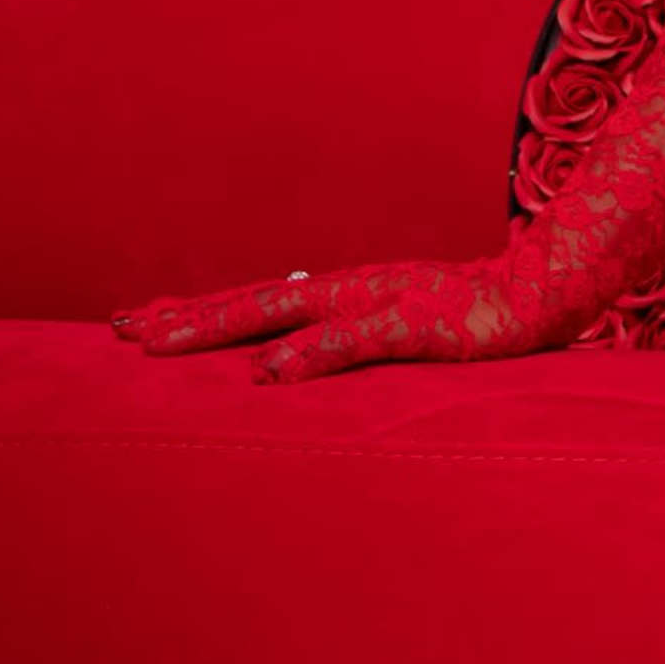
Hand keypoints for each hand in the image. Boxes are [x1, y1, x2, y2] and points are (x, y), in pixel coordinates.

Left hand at [109, 239, 602, 378]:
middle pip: (251, 302)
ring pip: (283, 313)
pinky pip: (355, 342)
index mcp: (343, 294)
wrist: (546, 293)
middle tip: (118, 331)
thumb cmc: (470, 317)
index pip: (254, 302)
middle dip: (184, 317)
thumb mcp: (397, 327)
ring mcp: (381, 302)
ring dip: (219, 328)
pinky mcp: (418, 324)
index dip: (194, 311)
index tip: (132, 322)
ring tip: (160, 344)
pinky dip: (309, 355)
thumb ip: (344, 338)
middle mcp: (349, 289)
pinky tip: (269, 374)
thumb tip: (283, 359)